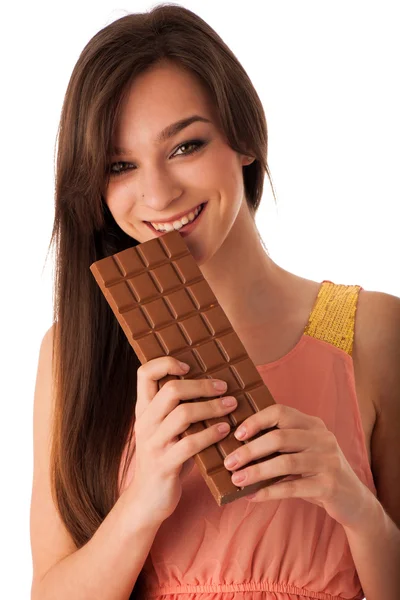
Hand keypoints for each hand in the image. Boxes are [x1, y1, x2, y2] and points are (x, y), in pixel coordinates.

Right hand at [128, 357, 236, 524]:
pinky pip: (190, 444)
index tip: (189, 366)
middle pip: (170, 390)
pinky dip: (211, 434)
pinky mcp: (164, 465)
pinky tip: (225, 431)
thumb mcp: (165, 430)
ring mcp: (152, 444)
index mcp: (143, 409)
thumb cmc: (165, 458)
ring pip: (182, 414)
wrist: (147, 501)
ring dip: (212, 408)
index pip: (144, 373)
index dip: (166, 363)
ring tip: (231, 406)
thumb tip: (213, 384)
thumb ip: (177, 409)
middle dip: (201, 385)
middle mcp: (144, 423)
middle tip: (223, 387)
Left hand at [224, 403, 370, 527]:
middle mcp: (322, 438)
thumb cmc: (317, 473)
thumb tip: (238, 447)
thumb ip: (281, 444)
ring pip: (285, 463)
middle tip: (229, 462)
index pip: (281, 412)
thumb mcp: (303, 451)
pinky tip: (253, 496)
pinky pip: (293, 487)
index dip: (256, 420)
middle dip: (250, 450)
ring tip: (236, 479)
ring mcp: (328, 461)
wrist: (354, 501)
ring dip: (256, 472)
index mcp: (313, 424)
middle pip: (279, 437)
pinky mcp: (329, 486)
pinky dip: (269, 492)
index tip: (236, 434)